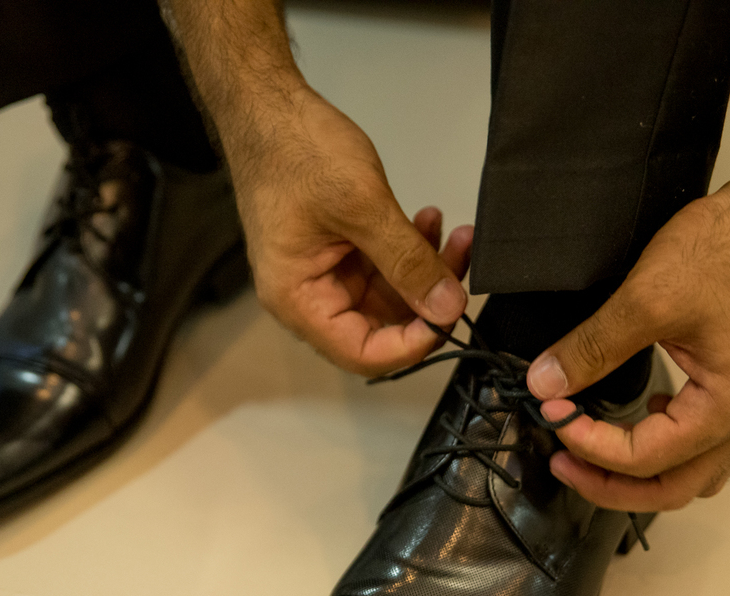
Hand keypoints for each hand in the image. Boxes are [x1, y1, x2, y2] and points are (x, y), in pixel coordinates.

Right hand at [229, 88, 469, 375]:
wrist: (267, 107)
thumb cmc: (295, 150)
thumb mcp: (362, 206)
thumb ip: (408, 262)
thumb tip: (448, 308)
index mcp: (298, 300)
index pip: (363, 354)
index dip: (412, 344)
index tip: (450, 312)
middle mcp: (307, 297)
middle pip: (380, 327)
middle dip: (427, 299)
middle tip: (462, 260)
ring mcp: (323, 274)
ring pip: (388, 297)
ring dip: (424, 270)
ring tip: (451, 231)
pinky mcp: (336, 251)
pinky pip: (382, 269)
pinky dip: (409, 251)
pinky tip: (428, 221)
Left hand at [527, 178, 729, 510]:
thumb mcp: (648, 299)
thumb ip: (593, 347)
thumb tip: (546, 383)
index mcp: (727, 408)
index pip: (645, 458)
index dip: (589, 444)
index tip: (552, 413)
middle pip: (672, 488)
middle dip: (610, 484)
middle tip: (560, 462)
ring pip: (688, 471)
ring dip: (637, 473)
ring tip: (590, 450)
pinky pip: (700, 439)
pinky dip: (662, 445)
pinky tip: (638, 416)